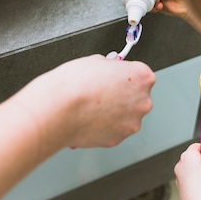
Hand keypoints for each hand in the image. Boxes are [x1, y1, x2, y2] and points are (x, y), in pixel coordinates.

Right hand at [20, 54, 154, 148]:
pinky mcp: (119, 139)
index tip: (115, 76)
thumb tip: (111, 70)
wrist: (58, 110)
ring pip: (127, 115)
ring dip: (115, 112)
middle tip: (102, 92)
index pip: (141, 74)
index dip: (124, 75)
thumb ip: (111, 66)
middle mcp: (143, 101)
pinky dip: (106, 125)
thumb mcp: (96, 60)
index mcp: (142, 77)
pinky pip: (115, 129)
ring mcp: (132, 123)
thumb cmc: (74, 84)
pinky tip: (90, 118)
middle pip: (137, 96)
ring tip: (93, 107)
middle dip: (123, 95)